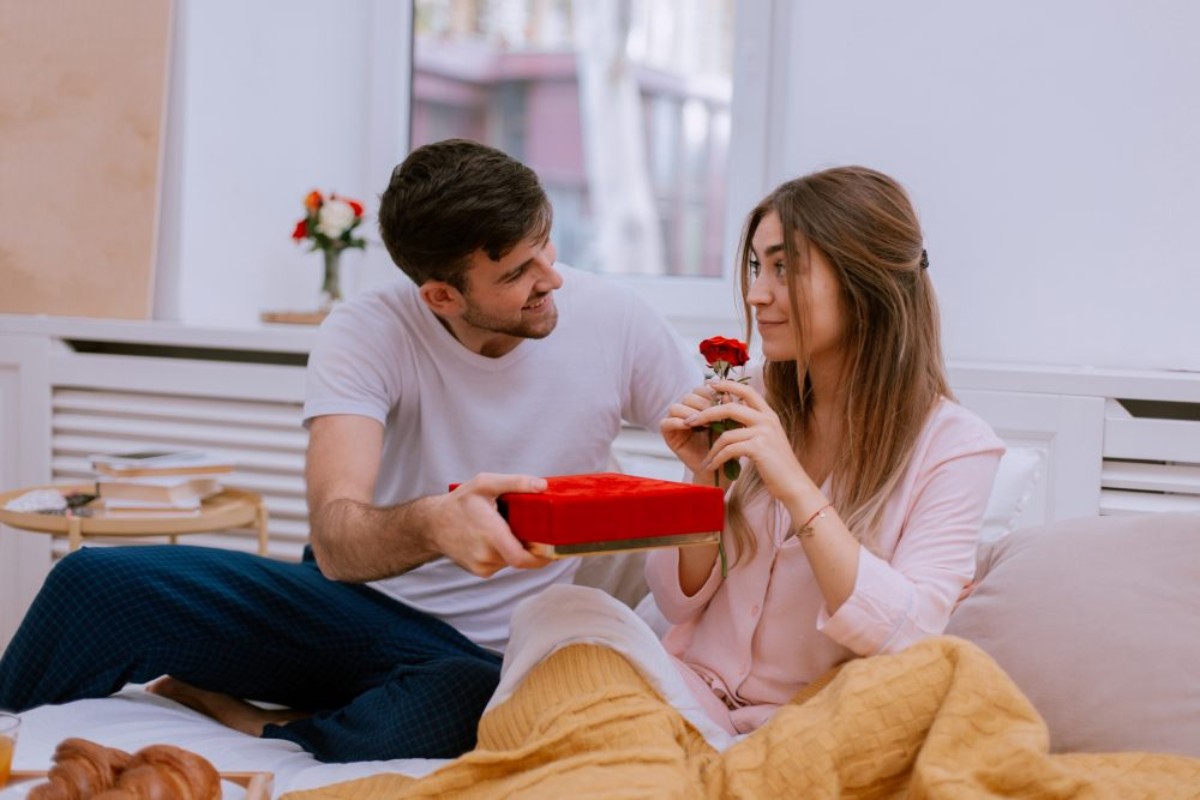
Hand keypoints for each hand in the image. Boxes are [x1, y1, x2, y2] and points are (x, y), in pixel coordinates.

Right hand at [428, 473, 552, 576]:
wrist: (432, 524)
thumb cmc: (459, 502)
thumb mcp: (485, 483)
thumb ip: (515, 483)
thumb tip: (542, 486)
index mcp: (490, 534)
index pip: (521, 558)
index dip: (542, 558)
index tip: (554, 550)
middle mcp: (485, 554)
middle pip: (521, 558)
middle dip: (532, 547)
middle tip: (537, 532)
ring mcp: (482, 566)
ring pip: (511, 561)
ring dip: (517, 548)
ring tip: (508, 530)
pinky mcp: (479, 571)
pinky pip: (501, 564)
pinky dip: (505, 553)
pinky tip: (497, 538)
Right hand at [660, 383, 721, 479]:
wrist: (718, 468)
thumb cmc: (726, 445)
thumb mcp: (730, 424)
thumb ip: (728, 409)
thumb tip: (727, 393)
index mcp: (700, 405)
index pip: (700, 389)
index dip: (710, 394)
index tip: (723, 403)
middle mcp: (686, 411)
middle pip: (688, 396)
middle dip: (702, 404)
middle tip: (715, 416)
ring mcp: (675, 422)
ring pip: (675, 407)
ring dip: (691, 413)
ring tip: (705, 424)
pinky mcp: (668, 434)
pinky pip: (665, 422)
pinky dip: (676, 422)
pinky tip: (689, 427)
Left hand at [684, 379, 815, 503]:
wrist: (794, 484)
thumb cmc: (777, 464)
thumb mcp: (766, 438)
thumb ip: (751, 424)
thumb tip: (728, 412)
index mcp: (769, 414)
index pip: (746, 390)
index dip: (727, 384)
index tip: (710, 384)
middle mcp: (767, 419)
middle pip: (729, 408)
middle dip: (706, 414)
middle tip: (689, 421)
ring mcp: (764, 433)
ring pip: (726, 433)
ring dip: (711, 448)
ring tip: (705, 459)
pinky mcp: (759, 448)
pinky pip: (729, 450)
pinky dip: (717, 459)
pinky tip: (711, 466)